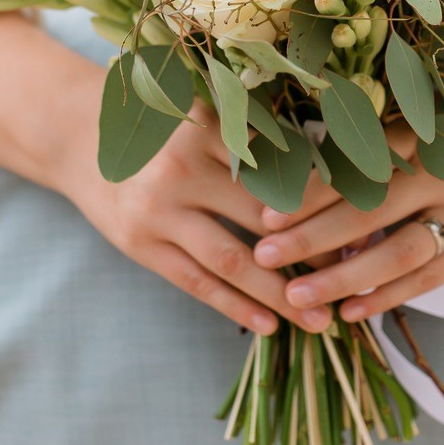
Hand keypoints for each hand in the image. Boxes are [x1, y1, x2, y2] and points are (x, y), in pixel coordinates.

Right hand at [54, 103, 332, 338]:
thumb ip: (258, 141)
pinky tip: (269, 327)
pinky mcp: (140, 244)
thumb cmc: (163, 129)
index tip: (366, 227)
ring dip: (281, 295)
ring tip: (320, 320)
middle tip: (355, 279)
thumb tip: (336, 185)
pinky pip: (196, 283)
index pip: (282, 171)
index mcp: (210, 127)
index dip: (326, 202)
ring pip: (233, 260)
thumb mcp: (206, 117)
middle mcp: (183, 167)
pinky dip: (235, 307)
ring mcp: (158, 209)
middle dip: (314, 252)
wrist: (77, 138)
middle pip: (264, 218)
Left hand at [252, 129, 443, 322]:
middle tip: (262, 256)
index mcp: (418, 136)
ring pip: (396, 253)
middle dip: (310, 237)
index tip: (263, 213)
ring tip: (297, 298)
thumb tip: (304, 188)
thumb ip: (374, 152)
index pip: (352, 167)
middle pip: (367, 210)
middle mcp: (439, 173)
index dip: (306, 192)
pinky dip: (388, 297)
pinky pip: (428, 279)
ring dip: (344, 278)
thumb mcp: (424, 128)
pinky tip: (349, 313)